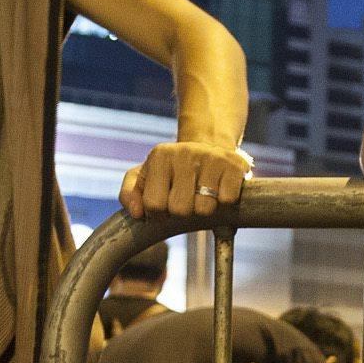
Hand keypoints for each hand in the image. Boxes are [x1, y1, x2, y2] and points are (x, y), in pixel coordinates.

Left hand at [121, 140, 250, 219]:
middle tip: (186, 199)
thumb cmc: (173, 170)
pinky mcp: (234, 166)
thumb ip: (129, 194)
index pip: (153, 205)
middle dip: (182, 213)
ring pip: (204, 209)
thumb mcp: (145, 177)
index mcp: (159, 156)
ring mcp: (211, 158)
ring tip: (203, 194)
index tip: (165, 205)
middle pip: (179, 210)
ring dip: (204, 209)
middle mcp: (185, 153)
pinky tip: (219, 189)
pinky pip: (226, 201)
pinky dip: (224, 202)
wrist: (210, 148)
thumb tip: (136, 213)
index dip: (159, 214)